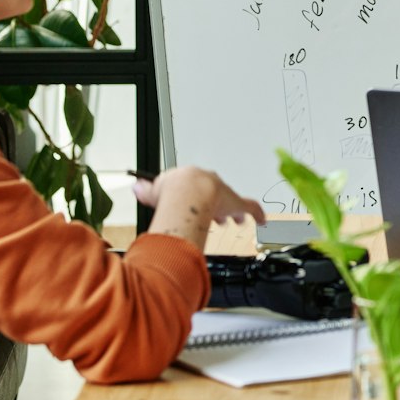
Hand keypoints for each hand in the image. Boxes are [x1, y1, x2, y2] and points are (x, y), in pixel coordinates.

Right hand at [134, 166, 266, 225]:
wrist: (188, 191)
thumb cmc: (173, 190)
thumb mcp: (153, 189)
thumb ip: (147, 189)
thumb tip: (137, 187)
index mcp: (193, 178)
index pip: (196, 186)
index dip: (194, 197)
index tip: (192, 205)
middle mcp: (212, 184)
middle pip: (216, 194)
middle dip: (215, 205)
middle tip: (215, 216)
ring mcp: (226, 194)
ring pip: (232, 202)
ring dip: (233, 212)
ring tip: (234, 220)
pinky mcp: (237, 204)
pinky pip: (252, 208)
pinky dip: (257, 214)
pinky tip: (262, 220)